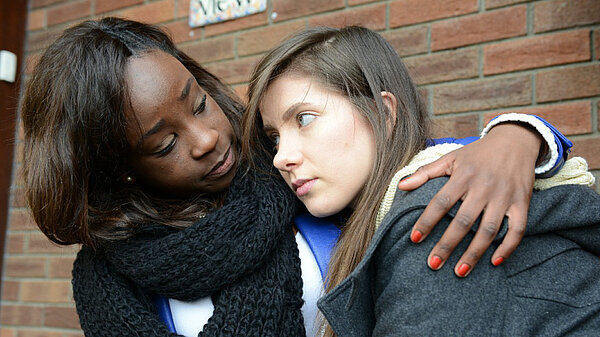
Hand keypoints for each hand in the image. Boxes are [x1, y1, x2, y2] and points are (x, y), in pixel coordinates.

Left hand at [398, 123, 541, 276]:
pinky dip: (508, 247)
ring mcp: (504, 196)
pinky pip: (517, 229)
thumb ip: (425, 172)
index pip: (440, 202)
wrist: (516, 141)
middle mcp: (483, 187)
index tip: (414, 239)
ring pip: (488, 230)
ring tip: (459, 271)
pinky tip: (494, 261)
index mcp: (463, 176)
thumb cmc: (477, 153)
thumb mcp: (451, 157)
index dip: (426, 221)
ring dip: (474, 253)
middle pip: (463, 221)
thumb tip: (401, 186)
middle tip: (433, 263)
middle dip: (447, 244)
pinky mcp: (522, 203)